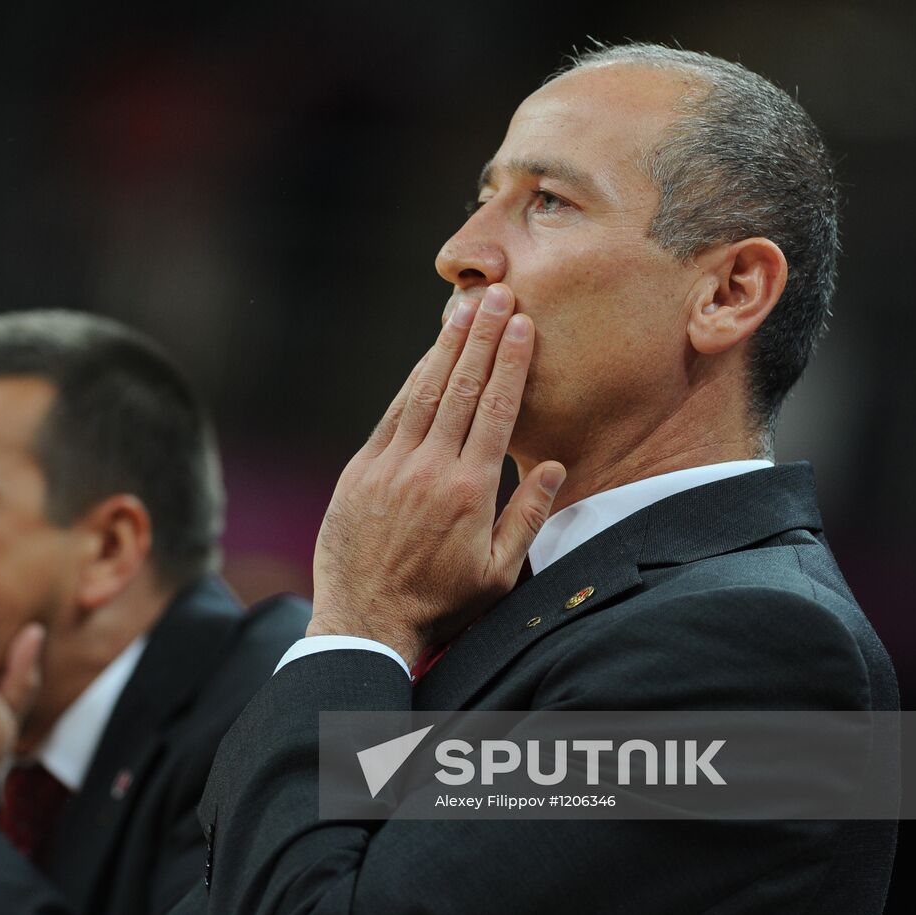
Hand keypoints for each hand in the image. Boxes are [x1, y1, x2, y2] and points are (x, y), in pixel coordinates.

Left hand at [309, 283, 565, 662]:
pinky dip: (411, 382)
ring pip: (423, 392)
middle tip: (498, 294)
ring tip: (465, 310)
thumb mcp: (497, 573)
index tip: (523, 325)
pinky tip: (427, 358)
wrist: (364, 619)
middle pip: (461, 387)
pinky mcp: (360, 470)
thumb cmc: (440, 603)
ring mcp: (390, 466)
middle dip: (482, 336)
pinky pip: (391, 415)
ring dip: (446, 348)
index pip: (496, 410)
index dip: (511, 362)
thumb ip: (527, 517)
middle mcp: (429, 468)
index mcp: (469, 491)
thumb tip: (554, 466)